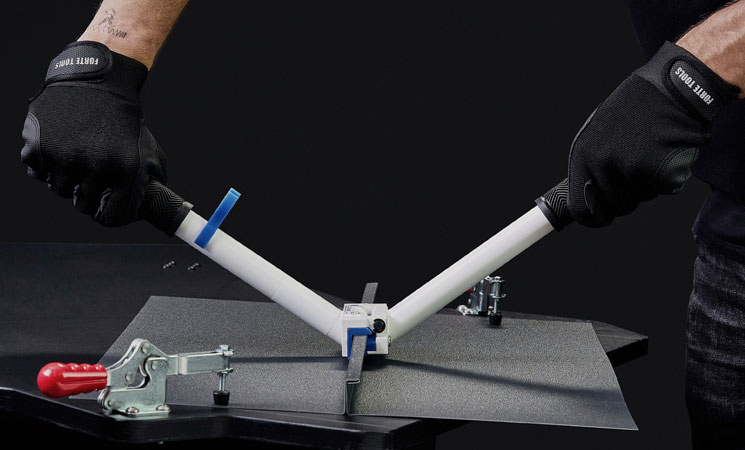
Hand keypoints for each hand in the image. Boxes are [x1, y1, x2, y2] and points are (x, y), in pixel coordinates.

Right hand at [20, 41, 166, 226]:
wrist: (97, 82)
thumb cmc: (123, 120)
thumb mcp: (148, 151)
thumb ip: (151, 182)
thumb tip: (147, 209)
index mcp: (124, 171)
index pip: (112, 218)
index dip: (108, 214)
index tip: (105, 207)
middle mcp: (94, 167)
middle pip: (83, 206)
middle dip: (87, 194)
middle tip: (91, 175)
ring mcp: (64, 157)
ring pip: (60, 190)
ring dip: (67, 178)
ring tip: (76, 156)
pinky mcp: (39, 147)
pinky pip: (38, 172)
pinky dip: (46, 164)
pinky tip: (59, 146)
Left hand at [567, 41, 738, 226]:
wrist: (676, 88)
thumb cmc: (637, 106)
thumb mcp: (599, 130)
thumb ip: (591, 162)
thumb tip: (586, 193)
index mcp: (583, 155)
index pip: (581, 208)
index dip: (593, 217)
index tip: (600, 217)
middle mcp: (605, 166)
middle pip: (615, 207)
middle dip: (626, 197)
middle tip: (637, 171)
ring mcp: (634, 172)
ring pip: (641, 199)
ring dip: (648, 184)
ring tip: (651, 152)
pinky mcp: (662, 175)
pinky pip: (665, 190)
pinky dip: (670, 177)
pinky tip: (668, 151)